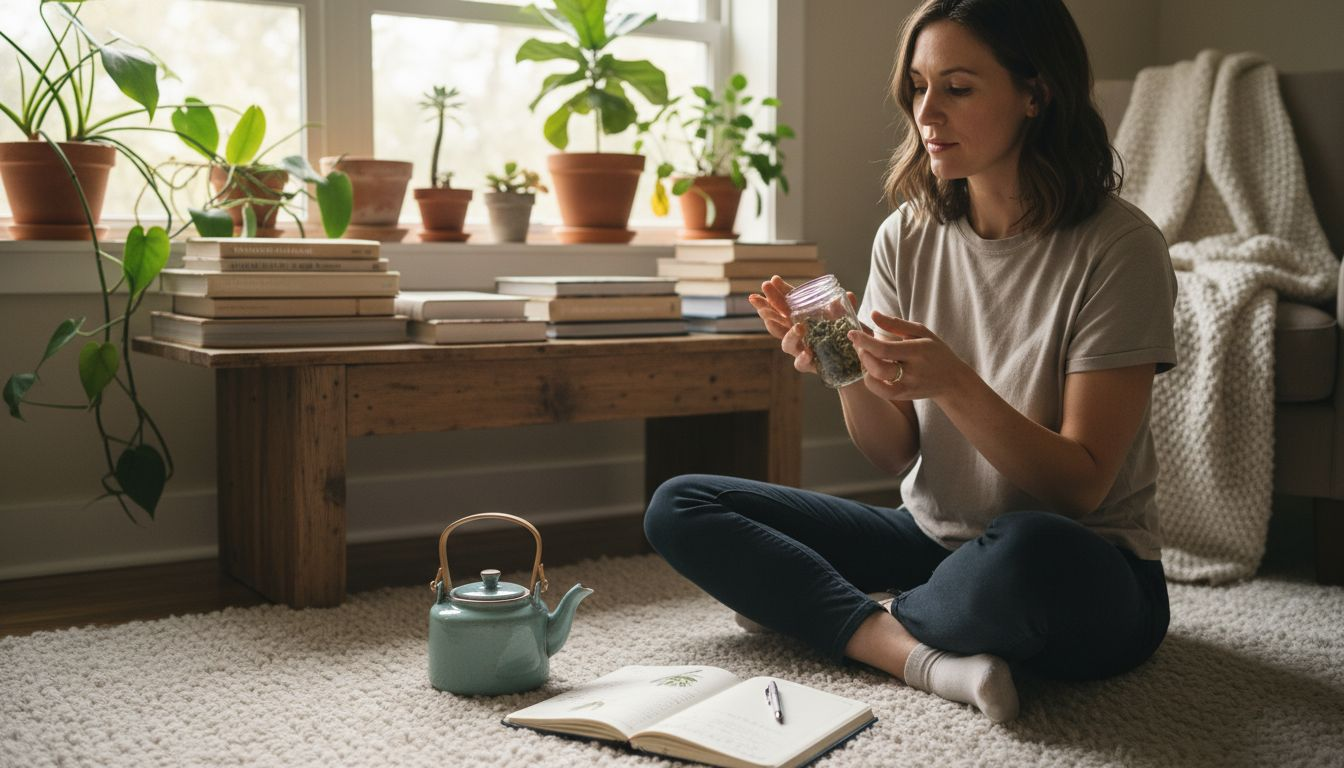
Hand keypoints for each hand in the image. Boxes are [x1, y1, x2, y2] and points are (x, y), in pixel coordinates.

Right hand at [748, 276, 861, 375]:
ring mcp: (800, 349)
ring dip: (789, 334)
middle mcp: (795, 332)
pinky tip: (808, 353)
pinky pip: (801, 364)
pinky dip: (803, 358)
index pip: (784, 303)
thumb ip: (843, 308)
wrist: (855, 359)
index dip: (778, 293)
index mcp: (800, 317)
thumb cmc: (844, 335)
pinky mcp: (808, 365)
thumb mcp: (844, 318)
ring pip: (785, 343)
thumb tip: (849, 295)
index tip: (773, 280)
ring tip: (799, 328)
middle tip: (758, 296)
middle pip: (775, 320)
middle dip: (765, 308)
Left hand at [847, 310, 969, 400]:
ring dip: (865, 368)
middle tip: (859, 345)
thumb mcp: (921, 332)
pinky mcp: (904, 396)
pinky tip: (872, 370)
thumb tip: (873, 314)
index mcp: (917, 351)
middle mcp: (912, 371)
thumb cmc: (935, 352)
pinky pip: (881, 392)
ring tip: (866, 356)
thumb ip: (895, 323)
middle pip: (878, 368)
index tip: (852, 333)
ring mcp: (908, 386)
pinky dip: (871, 381)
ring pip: (877, 383)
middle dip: (862, 355)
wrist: (952, 380)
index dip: (865, 342)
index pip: (885, 349)